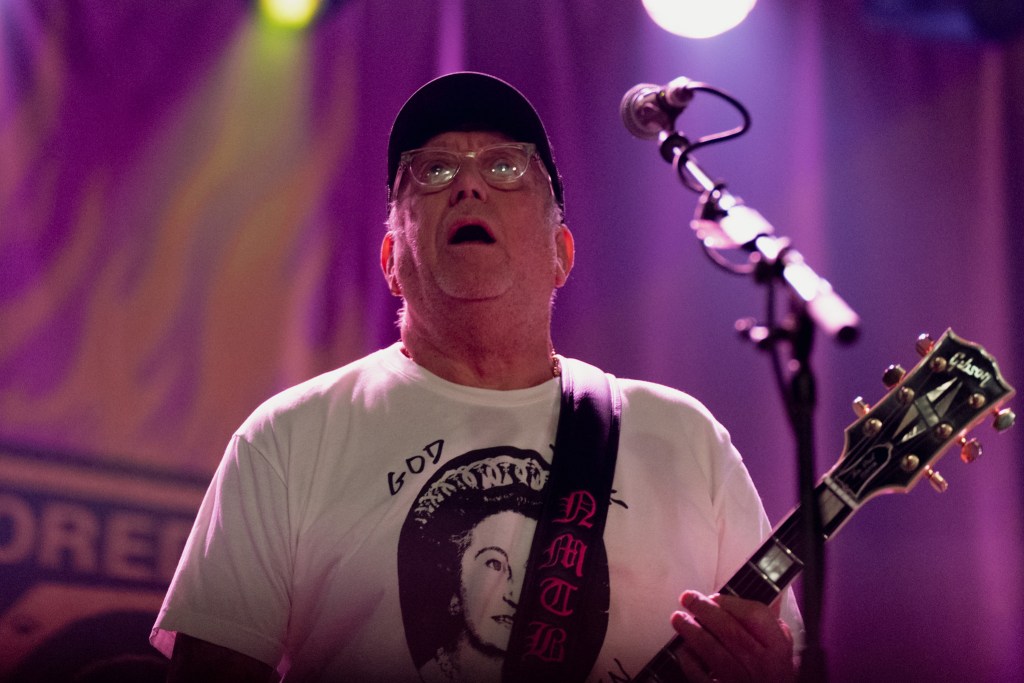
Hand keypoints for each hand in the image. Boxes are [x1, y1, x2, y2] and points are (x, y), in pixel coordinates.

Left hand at [669, 590, 794, 682]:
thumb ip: (768, 621)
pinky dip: (690, 662)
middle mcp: (761, 663)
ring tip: (678, 618)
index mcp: (777, 647)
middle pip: (730, 631)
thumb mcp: (780, 644)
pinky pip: (702, 677)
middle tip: (687, 598)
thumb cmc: (774, 671)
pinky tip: (682, 650)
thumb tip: (761, 590)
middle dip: (705, 611)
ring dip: (692, 632)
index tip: (714, 596)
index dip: (731, 603)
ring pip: (714, 653)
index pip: (755, 616)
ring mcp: (741, 680)